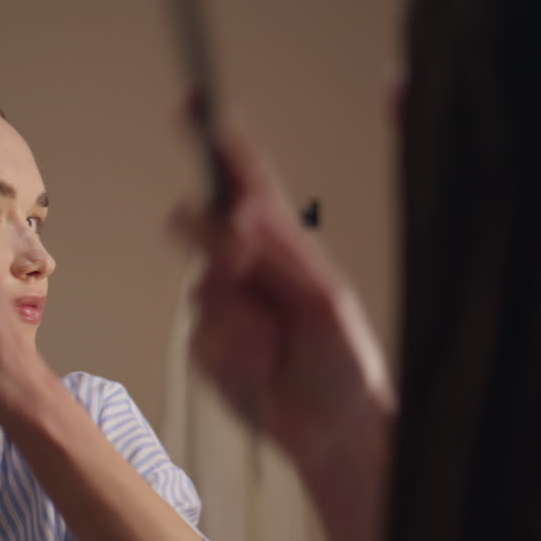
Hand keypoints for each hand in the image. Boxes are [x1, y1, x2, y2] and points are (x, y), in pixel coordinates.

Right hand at [173, 122, 393, 473]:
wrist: (333, 433)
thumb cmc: (345, 364)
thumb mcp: (325, 300)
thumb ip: (281, 254)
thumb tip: (245, 211)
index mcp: (286, 246)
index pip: (248, 184)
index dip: (221, 145)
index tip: (195, 107)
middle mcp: (250, 270)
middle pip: (202, 227)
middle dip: (212, 242)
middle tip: (241, 260)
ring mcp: (226, 309)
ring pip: (201, 292)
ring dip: (239, 325)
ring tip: (276, 350)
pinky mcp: (209, 349)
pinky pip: (198, 339)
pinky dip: (230, 357)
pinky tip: (260, 372)